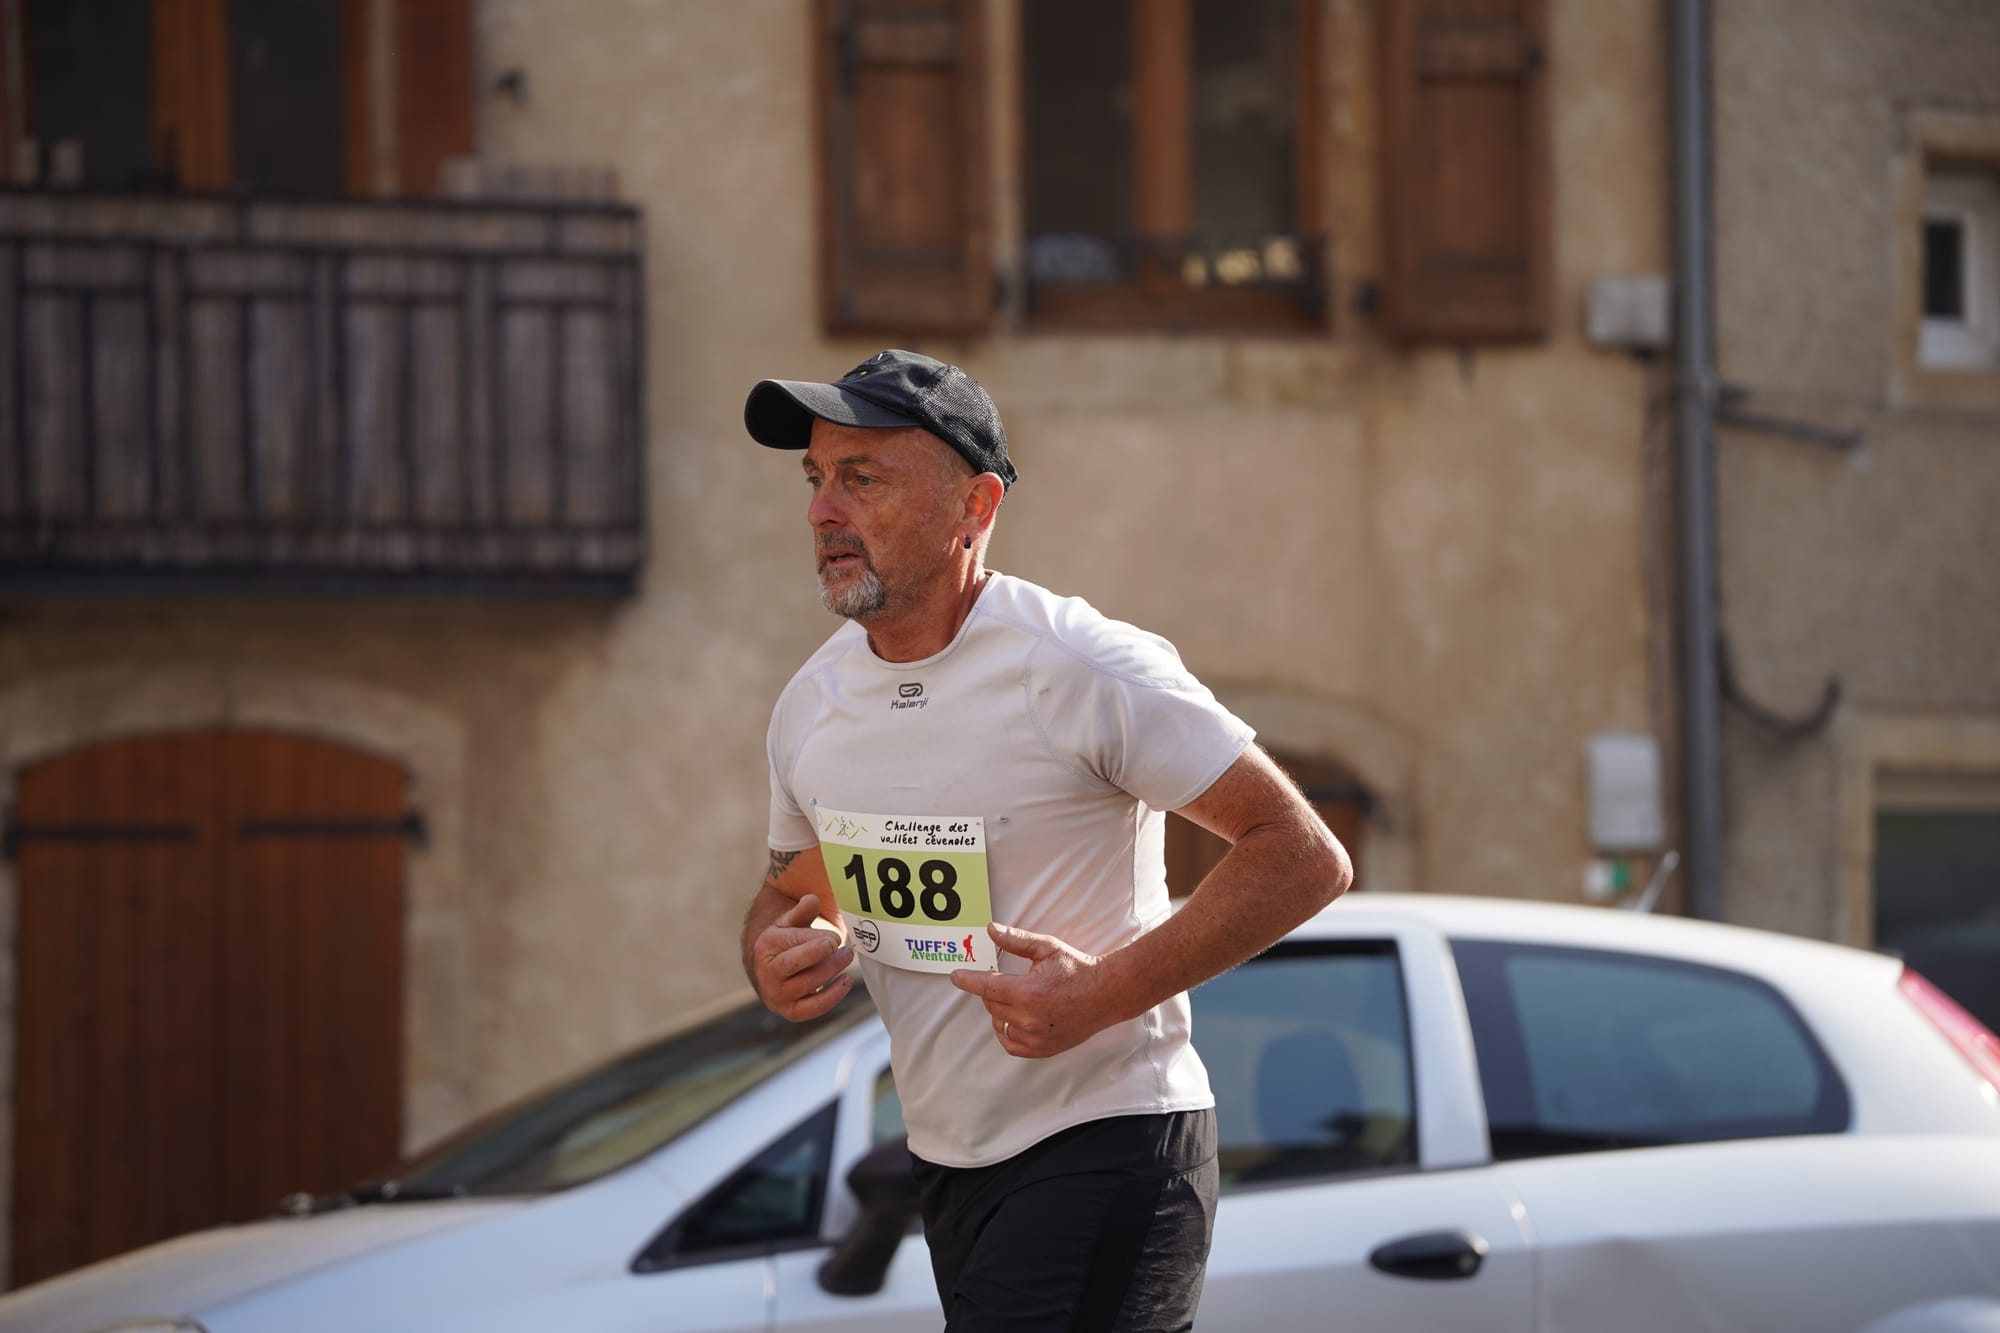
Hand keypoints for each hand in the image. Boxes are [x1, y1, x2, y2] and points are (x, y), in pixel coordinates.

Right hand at [752, 894, 852, 1019]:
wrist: (772, 969)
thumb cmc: (787, 941)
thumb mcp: (790, 922)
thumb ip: (802, 911)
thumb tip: (812, 899)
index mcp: (766, 946)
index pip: (791, 942)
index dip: (816, 940)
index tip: (834, 938)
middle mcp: (767, 972)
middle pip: (795, 964)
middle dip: (822, 955)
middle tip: (845, 949)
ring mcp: (777, 994)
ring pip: (807, 984)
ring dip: (832, 971)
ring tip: (847, 956)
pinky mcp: (790, 1011)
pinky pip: (813, 1008)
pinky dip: (832, 997)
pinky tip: (847, 981)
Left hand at [949, 922, 1107, 1058]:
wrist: (1106, 994)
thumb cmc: (1077, 969)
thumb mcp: (1047, 948)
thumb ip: (1016, 941)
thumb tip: (990, 929)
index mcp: (1028, 991)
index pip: (985, 986)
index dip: (967, 980)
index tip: (956, 975)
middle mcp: (1029, 1018)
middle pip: (990, 1005)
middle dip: (991, 991)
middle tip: (1006, 981)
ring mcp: (1035, 1037)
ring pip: (998, 1024)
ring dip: (999, 1011)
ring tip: (1017, 998)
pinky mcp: (1041, 1049)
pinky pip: (1010, 1044)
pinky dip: (1007, 1031)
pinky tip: (1017, 1018)